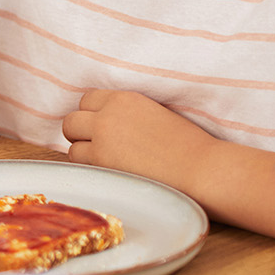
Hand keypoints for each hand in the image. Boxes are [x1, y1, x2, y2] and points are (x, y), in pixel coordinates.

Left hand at [62, 89, 216, 187]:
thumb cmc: (188, 146)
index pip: (87, 100)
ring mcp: (103, 138)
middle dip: (81, 135)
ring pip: (71, 145)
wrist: (202, 169)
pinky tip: (112, 175)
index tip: (101, 129)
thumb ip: (127, 115)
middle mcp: (108, 115)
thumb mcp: (155, 114)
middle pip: (71, 121)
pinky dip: (91, 171)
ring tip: (109, 165)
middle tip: (99, 148)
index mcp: (124, 99)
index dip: (92, 116)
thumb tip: (108, 125)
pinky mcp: (103, 163)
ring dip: (85, 155)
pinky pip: (81, 165)